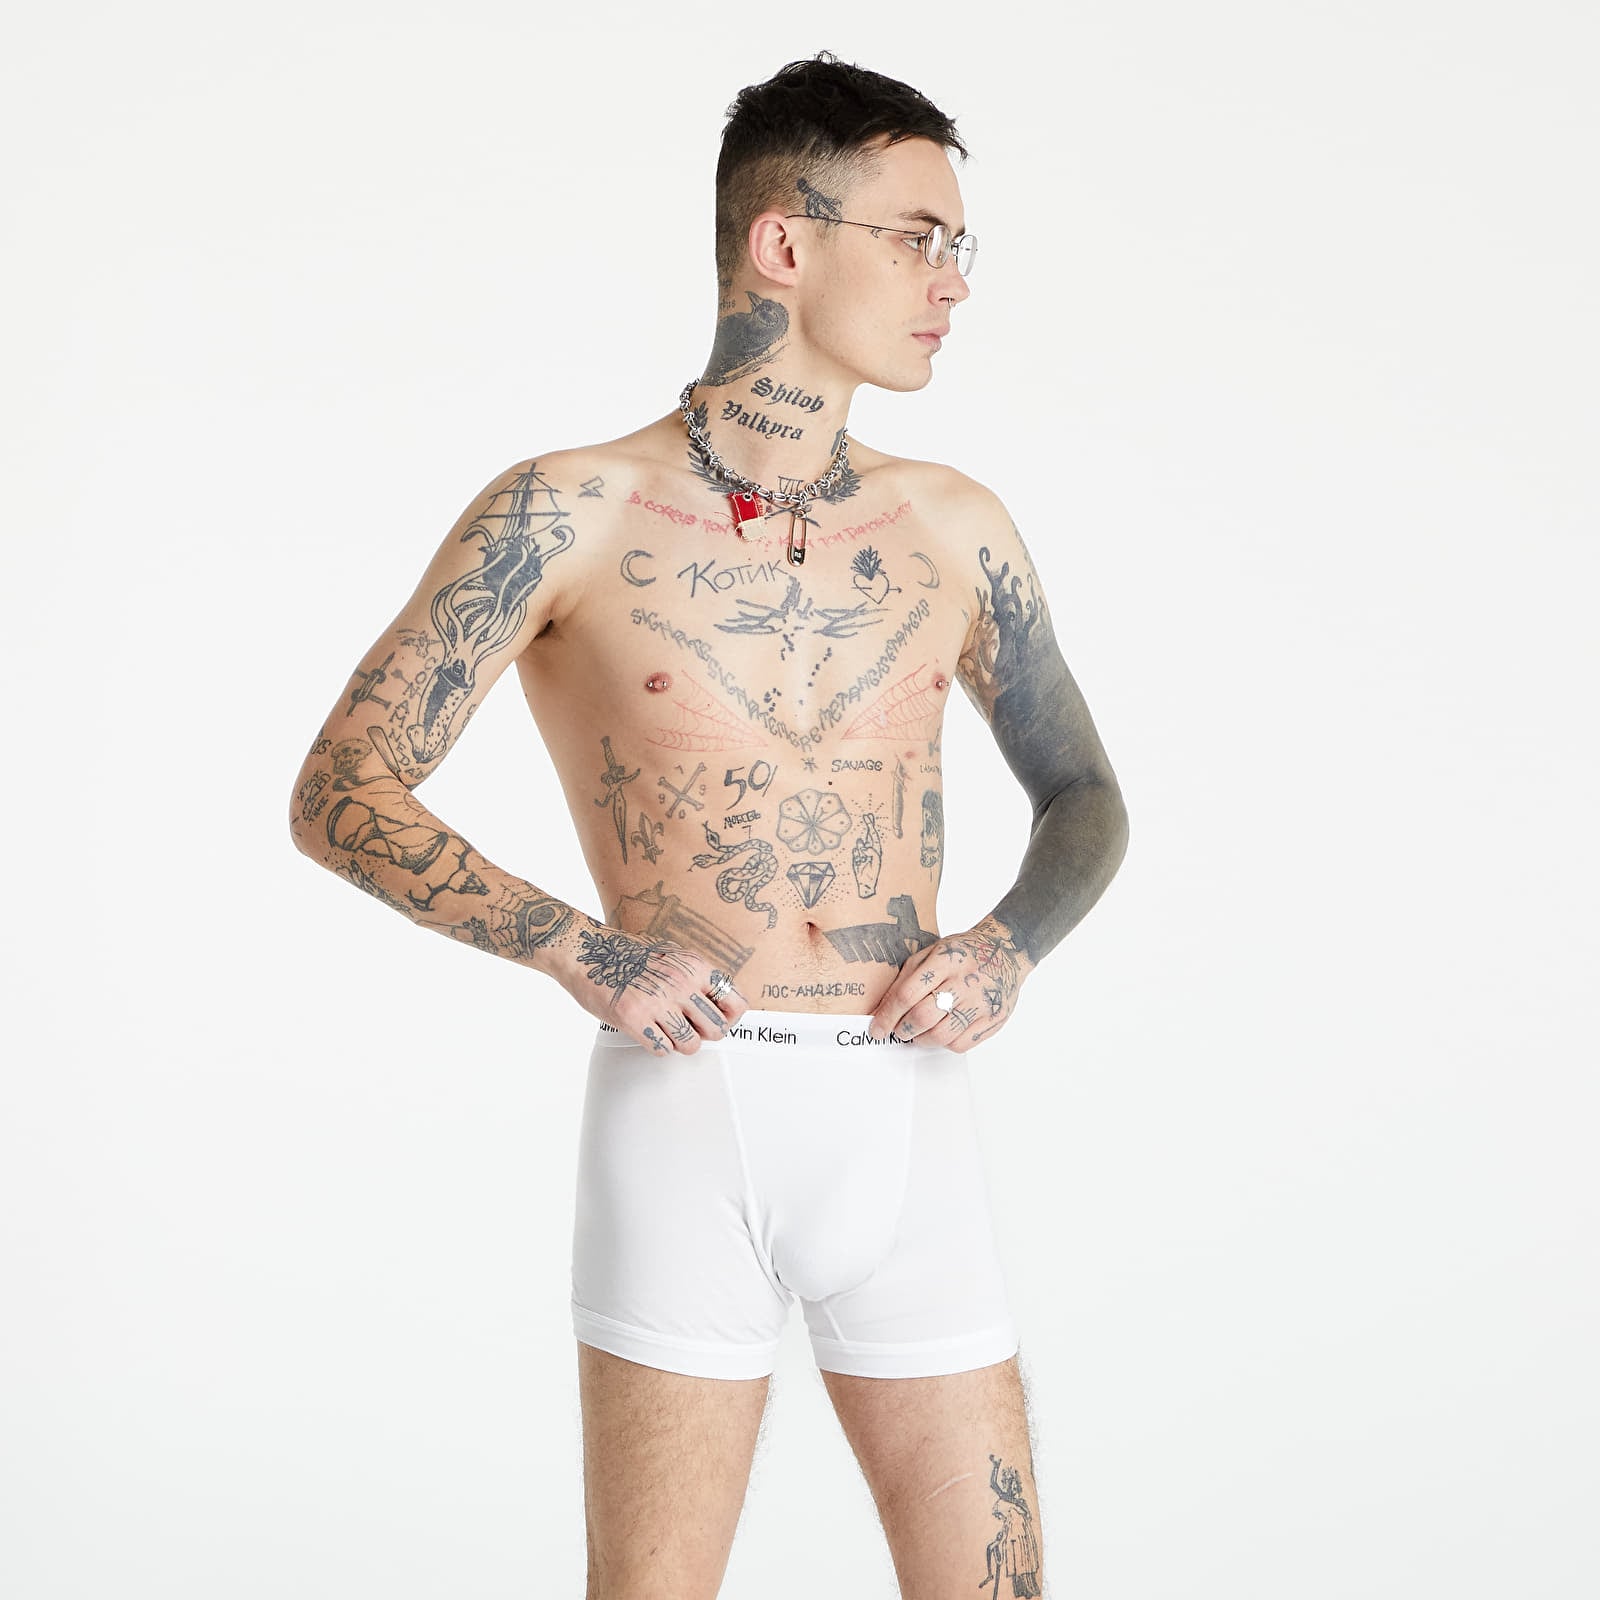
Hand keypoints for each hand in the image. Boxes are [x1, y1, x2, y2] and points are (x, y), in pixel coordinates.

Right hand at [559, 918, 746, 1054]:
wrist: (589, 951)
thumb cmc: (628, 952)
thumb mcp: (674, 954)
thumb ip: (697, 976)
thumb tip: (720, 1000)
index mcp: (695, 967)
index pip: (736, 1004)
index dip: (730, 1017)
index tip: (718, 1019)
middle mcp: (680, 984)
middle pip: (717, 1030)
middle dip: (705, 1034)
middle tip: (690, 1028)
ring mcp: (657, 1002)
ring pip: (691, 1045)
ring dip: (681, 1044)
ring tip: (668, 1031)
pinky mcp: (633, 1019)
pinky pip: (662, 1050)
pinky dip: (658, 1046)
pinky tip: (650, 1032)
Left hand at [866, 918, 1028, 1052]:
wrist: (1006, 951)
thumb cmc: (962, 954)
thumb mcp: (930, 953)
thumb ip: (906, 978)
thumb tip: (882, 1010)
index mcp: (946, 959)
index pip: (908, 993)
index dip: (887, 1015)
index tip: (877, 1028)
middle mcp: (966, 980)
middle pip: (923, 1017)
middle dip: (902, 1029)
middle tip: (897, 1030)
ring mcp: (982, 1001)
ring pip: (942, 1035)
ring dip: (921, 1040)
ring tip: (917, 1034)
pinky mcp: (995, 1018)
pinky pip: (962, 1044)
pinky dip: (944, 1044)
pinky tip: (941, 1032)